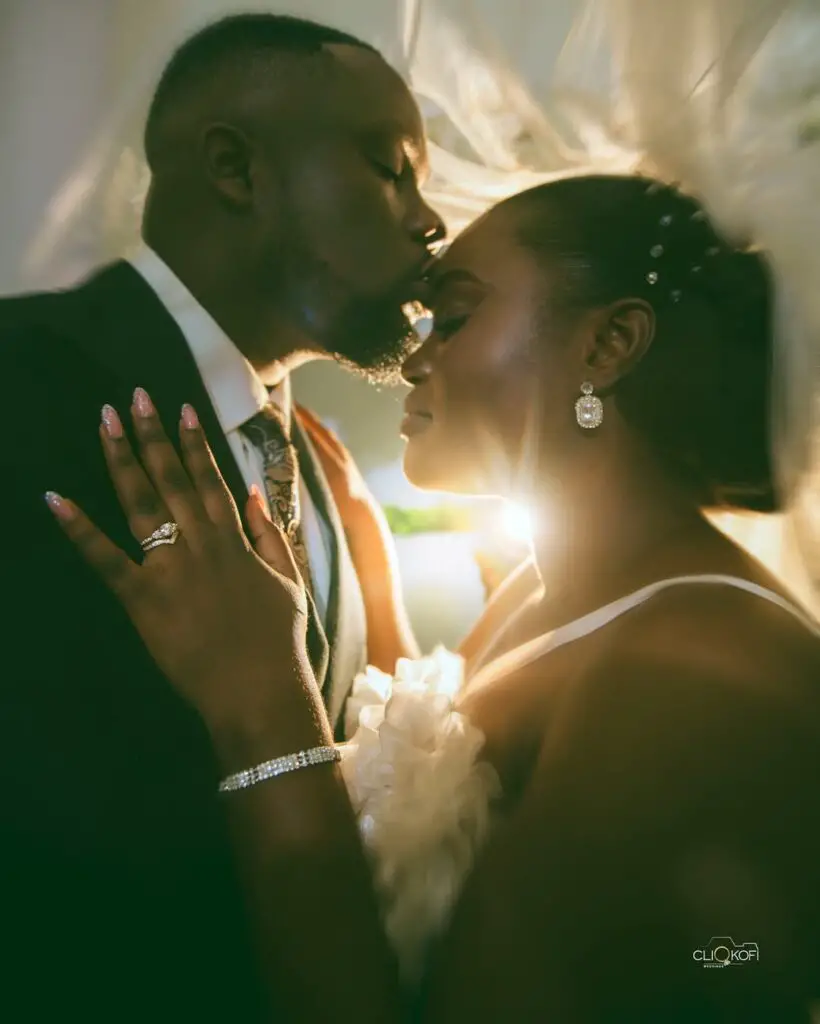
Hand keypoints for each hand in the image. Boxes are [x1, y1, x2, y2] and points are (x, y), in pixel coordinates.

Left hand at [45, 392, 314, 734]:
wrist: (260, 690)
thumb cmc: (278, 640)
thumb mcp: (289, 579)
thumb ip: (270, 533)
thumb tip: (254, 492)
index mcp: (233, 541)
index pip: (209, 479)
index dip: (193, 442)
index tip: (181, 408)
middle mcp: (200, 545)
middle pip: (171, 480)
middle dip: (152, 435)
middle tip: (134, 397)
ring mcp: (169, 570)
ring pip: (141, 504)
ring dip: (120, 460)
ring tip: (105, 422)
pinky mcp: (142, 601)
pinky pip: (105, 560)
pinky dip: (79, 529)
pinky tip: (55, 498)